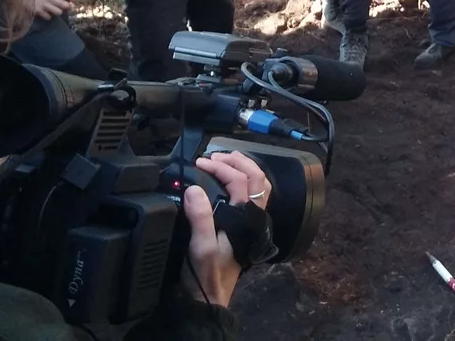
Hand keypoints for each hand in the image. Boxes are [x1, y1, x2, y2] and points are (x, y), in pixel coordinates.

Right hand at [22, 0, 76, 19]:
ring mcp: (44, 5)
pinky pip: (48, 17)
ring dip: (58, 11)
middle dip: (68, 6)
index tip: (76, 0)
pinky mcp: (38, 11)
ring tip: (55, 9)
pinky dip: (48, 15)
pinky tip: (46, 13)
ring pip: (58, 12)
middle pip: (65, 5)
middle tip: (68, 7)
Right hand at [181, 151, 271, 307]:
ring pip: (259, 187)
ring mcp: (251, 223)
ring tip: (226, 160)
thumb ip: (200, 217)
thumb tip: (194, 188)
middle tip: (215, 155)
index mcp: (245, 218)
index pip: (240, 182)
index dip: (220, 167)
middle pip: (257, 179)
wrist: (210, 300)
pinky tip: (229, 182)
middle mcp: (253, 218)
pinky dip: (244, 182)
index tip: (199, 162)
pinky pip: (252, 198)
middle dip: (238, 161)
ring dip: (245, 169)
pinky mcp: (245, 229)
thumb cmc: (207, 275)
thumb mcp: (200, 247)